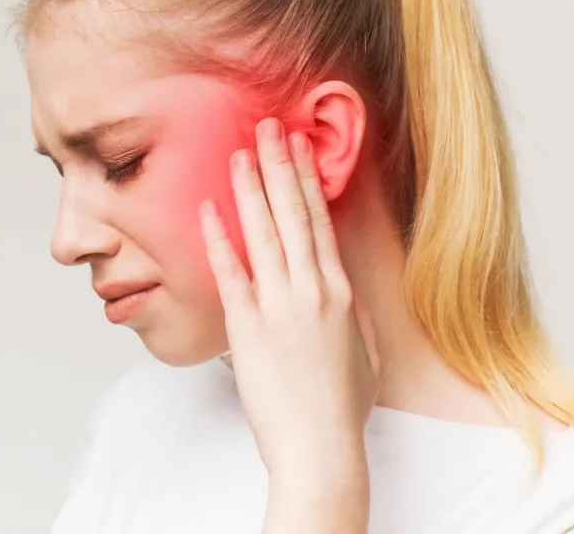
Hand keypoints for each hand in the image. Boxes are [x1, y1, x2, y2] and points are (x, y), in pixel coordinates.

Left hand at [199, 117, 380, 482]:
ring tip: (240, 152)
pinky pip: (231, 272)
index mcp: (339, 292)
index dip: (309, 181)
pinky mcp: (247, 326)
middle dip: (280, 166)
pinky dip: (219, 238)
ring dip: (251, 188)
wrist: (320, 446)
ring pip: (264, 232)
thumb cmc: (342, 405)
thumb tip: (341, 290)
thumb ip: (352, 314)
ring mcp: (279, 305)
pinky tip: (209, 209)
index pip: (321, 222)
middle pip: (294, 214)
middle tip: (270, 127)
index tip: (301, 149)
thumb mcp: (364, 352)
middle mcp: (311, 289)